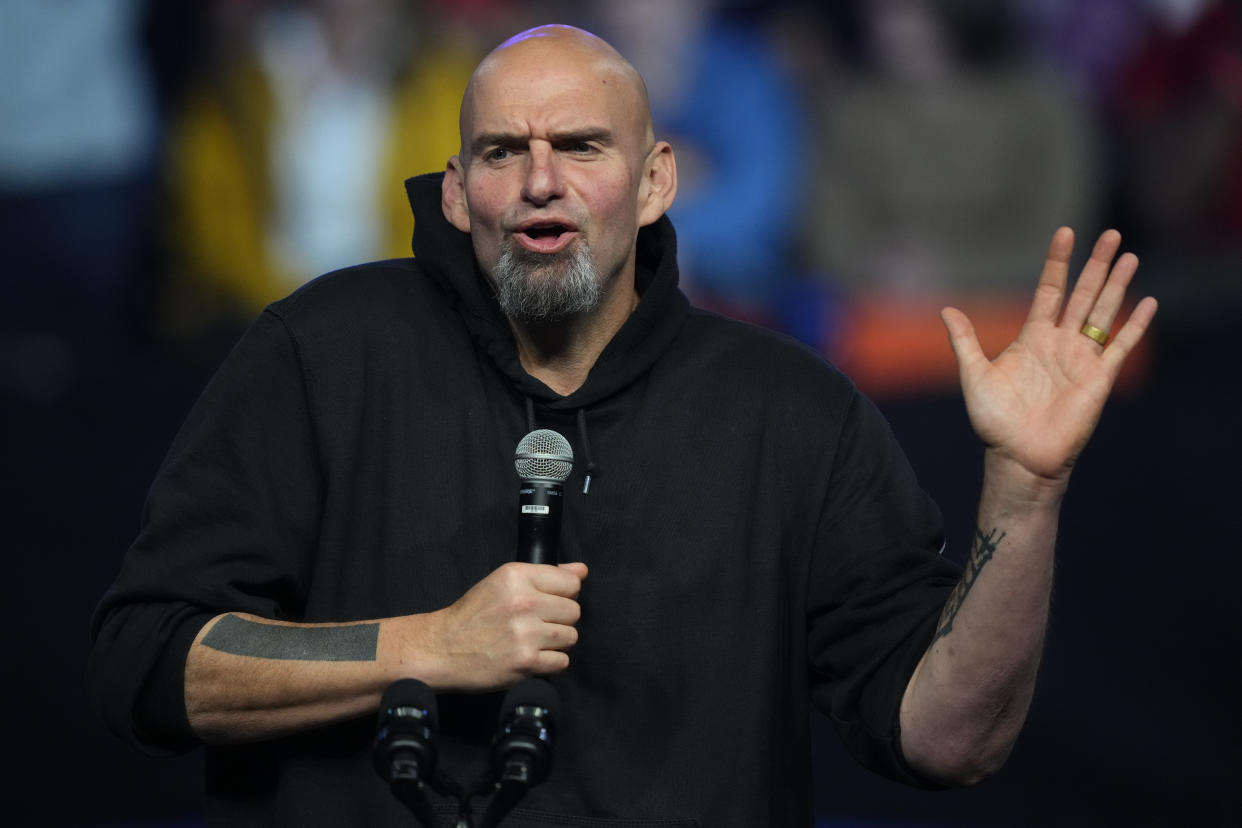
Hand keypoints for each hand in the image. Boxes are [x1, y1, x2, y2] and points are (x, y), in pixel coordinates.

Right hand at [415, 561, 587, 691]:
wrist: (442, 648)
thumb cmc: (473, 615)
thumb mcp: (503, 582)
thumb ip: (546, 574)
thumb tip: (582, 570)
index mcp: (517, 576)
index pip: (572, 583)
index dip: (564, 594)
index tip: (549, 602)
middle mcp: (524, 602)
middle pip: (574, 611)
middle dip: (559, 620)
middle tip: (537, 624)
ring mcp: (526, 633)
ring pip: (571, 636)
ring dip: (556, 642)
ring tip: (532, 641)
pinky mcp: (526, 661)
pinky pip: (562, 662)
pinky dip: (549, 663)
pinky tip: (530, 656)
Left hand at [941, 228, 1157, 489]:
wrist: (1018, 457)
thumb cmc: (994, 421)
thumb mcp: (975, 376)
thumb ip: (965, 342)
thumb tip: (946, 309)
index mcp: (1032, 338)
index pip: (1049, 291)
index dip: (1058, 263)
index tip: (1065, 233)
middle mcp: (1060, 343)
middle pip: (1083, 295)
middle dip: (1096, 265)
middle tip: (1110, 233)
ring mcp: (1082, 359)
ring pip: (1104, 313)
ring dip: (1118, 285)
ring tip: (1128, 256)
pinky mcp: (1099, 379)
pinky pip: (1121, 347)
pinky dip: (1135, 326)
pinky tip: (1148, 303)